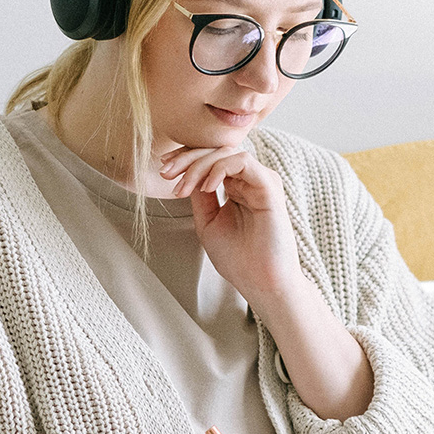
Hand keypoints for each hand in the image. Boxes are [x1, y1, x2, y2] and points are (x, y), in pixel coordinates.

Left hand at [159, 143, 300, 303]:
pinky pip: (242, 161)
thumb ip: (200, 196)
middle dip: (186, 158)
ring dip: (199, 165)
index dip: (186, 159)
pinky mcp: (269, 186)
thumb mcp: (208, 222)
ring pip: (227, 152)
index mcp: (237, 187)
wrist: (261, 282)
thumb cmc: (238, 258)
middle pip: (216, 151)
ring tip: (183, 187)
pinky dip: (219, 169)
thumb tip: (186, 172)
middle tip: (166, 173)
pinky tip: (207, 187)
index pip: (211, 159)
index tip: (164, 170)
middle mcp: (250, 180)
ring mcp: (261, 181)